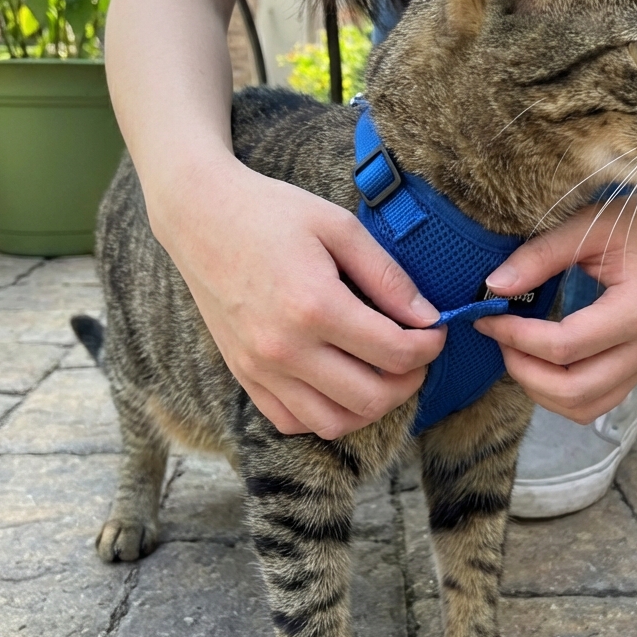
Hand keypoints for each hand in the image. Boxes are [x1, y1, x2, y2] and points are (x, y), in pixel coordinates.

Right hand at [152, 153, 445, 438]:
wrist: (201, 216)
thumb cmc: (272, 213)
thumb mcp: (339, 227)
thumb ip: (388, 277)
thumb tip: (428, 318)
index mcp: (315, 306)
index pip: (395, 353)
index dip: (429, 347)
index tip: (435, 331)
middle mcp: (285, 348)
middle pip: (371, 398)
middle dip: (410, 381)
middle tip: (416, 356)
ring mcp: (260, 368)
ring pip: (334, 423)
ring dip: (370, 407)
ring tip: (382, 375)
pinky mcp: (244, 375)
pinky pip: (292, 422)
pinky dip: (325, 414)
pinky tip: (339, 385)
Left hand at [474, 177, 636, 423]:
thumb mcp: (587, 225)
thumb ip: (539, 257)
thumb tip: (494, 288)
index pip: (564, 346)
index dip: (515, 337)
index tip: (486, 317)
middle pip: (573, 390)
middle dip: (523, 370)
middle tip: (498, 338)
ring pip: (584, 406)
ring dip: (540, 389)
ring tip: (517, 352)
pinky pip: (597, 401)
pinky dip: (561, 392)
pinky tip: (541, 361)